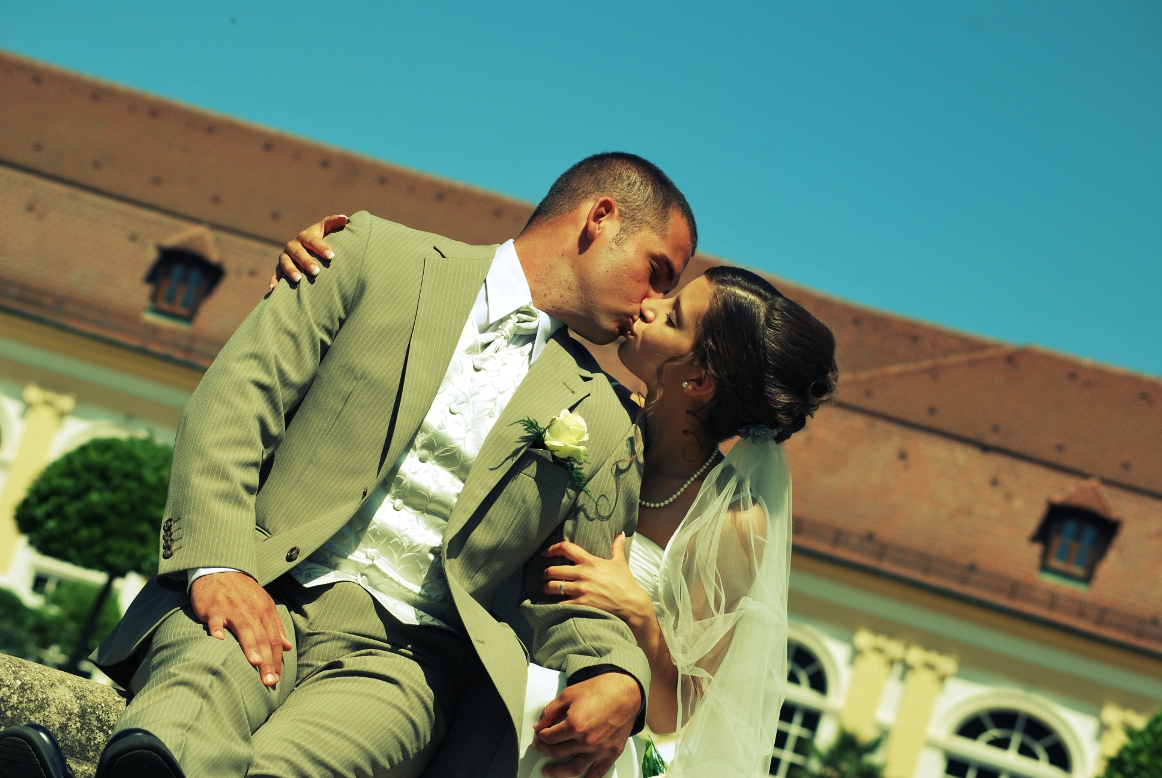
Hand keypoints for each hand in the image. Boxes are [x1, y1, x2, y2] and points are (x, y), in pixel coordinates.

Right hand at [190, 571, 292, 686]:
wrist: (221, 570)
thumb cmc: (243, 593)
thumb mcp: (264, 605)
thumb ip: (276, 626)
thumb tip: (288, 646)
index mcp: (265, 611)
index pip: (275, 639)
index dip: (278, 659)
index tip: (278, 678)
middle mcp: (252, 611)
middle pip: (263, 638)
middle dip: (269, 661)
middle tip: (270, 682)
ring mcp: (233, 609)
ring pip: (244, 629)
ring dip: (251, 646)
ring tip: (257, 663)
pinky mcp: (214, 608)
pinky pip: (216, 620)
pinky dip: (217, 629)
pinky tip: (218, 640)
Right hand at [270, 214, 348, 289]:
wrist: (307, 249)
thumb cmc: (322, 239)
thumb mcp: (327, 229)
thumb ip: (334, 223)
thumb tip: (345, 218)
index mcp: (305, 236)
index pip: (312, 241)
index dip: (321, 247)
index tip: (331, 256)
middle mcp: (293, 245)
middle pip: (298, 253)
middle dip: (307, 261)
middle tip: (316, 271)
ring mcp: (285, 257)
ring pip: (285, 263)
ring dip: (290, 270)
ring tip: (298, 279)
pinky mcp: (280, 268)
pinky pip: (276, 274)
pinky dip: (274, 280)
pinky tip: (275, 289)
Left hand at [532, 671, 641, 777]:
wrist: (625, 692)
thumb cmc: (600, 690)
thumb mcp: (569, 694)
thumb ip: (550, 711)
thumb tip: (539, 725)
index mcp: (574, 724)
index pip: (549, 737)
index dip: (540, 735)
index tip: (540, 734)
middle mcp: (586, 740)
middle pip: (557, 752)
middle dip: (544, 750)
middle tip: (540, 747)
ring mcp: (599, 749)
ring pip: (573, 768)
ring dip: (557, 772)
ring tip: (548, 771)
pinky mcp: (611, 754)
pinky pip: (597, 773)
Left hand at [543, 535, 652, 632]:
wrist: (631, 604)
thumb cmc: (625, 583)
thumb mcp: (621, 562)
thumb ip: (617, 547)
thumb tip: (621, 534)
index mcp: (590, 561)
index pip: (566, 548)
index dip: (552, 549)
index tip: (546, 553)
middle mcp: (583, 574)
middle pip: (553, 570)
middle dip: (545, 573)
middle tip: (544, 575)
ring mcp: (581, 590)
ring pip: (553, 587)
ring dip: (546, 587)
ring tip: (545, 588)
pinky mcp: (581, 604)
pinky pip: (558, 603)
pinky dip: (548, 604)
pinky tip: (544, 604)